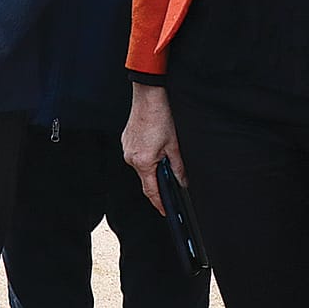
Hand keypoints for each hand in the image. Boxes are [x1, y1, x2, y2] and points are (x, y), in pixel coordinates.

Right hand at [122, 83, 183, 214]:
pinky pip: (136, 155)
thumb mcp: (174, 145)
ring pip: (142, 166)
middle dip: (158, 182)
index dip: (158, 203)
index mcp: (142, 162)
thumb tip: (182, 181)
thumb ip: (178, 167)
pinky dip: (147, 156)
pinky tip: (155, 146)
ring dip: (153, 167)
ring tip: (164, 155)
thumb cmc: (159, 117)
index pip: (151, 190)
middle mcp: (131, 158)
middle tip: (170, 180)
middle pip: (146, 179)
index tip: (164, 211)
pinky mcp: (127, 141)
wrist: (148, 96)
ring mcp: (127, 149)